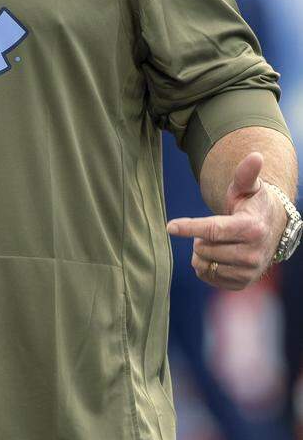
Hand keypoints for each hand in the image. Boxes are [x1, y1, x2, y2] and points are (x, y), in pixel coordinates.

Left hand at [167, 152, 286, 290]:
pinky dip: (205, 266)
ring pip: (204, 264)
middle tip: (214, 229)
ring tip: (216, 242)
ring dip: (201, 252)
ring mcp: (249, 271)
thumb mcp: (248, 188)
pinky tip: (217, 255)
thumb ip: (246, 174)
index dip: (189, 227)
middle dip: (199, 237)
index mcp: (252, 228)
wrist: (270, 230)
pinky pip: (207, 277)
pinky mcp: (242, 283)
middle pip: (204, 248)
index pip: (213, 230)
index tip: (169, 226)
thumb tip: (255, 155)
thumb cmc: (252, 204)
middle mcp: (253, 253)